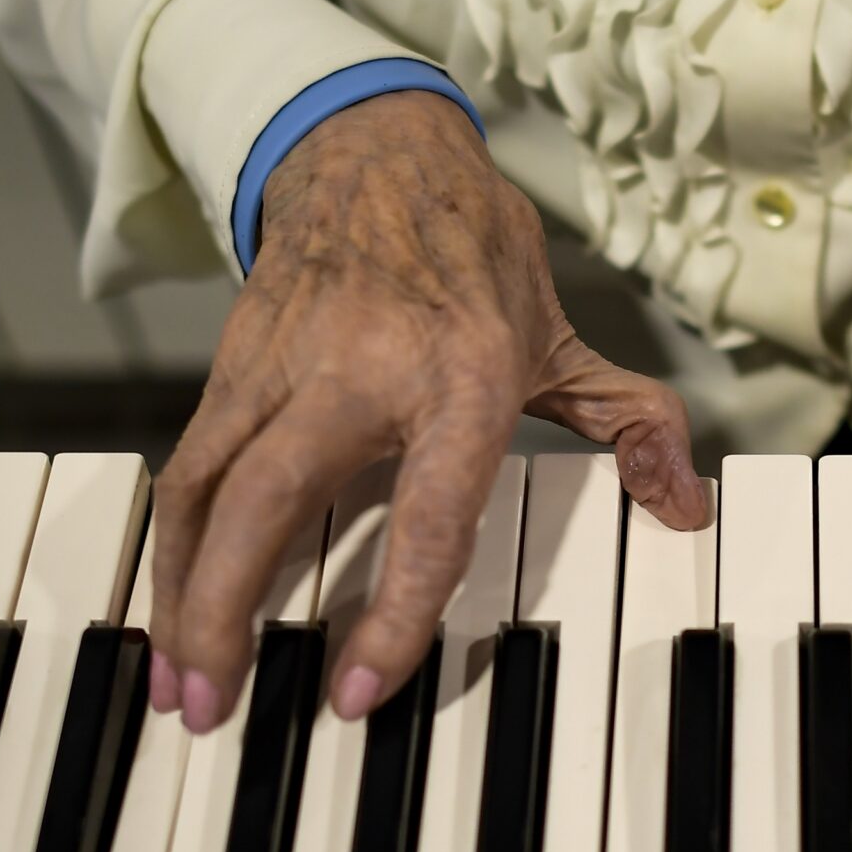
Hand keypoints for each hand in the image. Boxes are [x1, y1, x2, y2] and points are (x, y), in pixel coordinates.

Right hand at [150, 90, 706, 731]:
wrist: (373, 147)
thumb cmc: (471, 255)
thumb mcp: (562, 337)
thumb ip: (627, 423)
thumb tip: (684, 503)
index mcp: (460, 379)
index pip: (427, 515)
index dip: (393, 610)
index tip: (358, 689)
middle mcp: (357, 372)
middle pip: (268, 502)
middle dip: (227, 610)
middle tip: (210, 705)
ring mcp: (281, 365)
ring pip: (204, 489)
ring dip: (178, 592)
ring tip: (171, 681)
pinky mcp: (228, 364)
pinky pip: (187, 467)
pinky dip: (168, 544)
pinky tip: (167, 607)